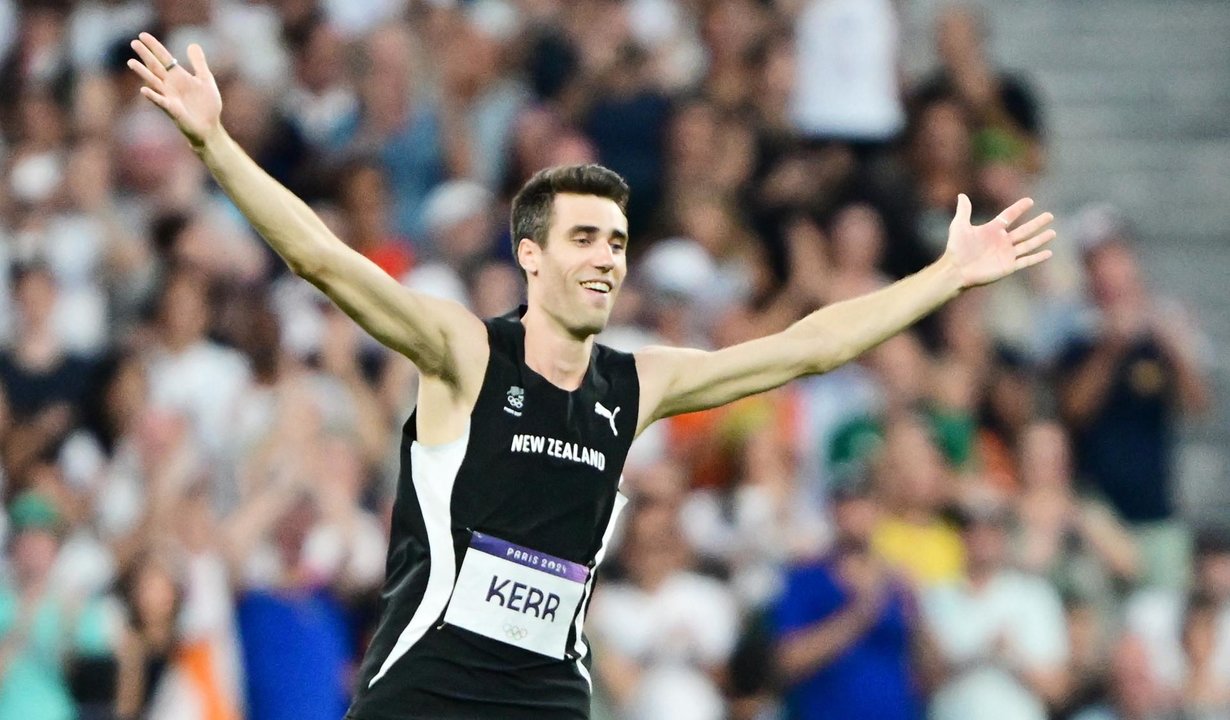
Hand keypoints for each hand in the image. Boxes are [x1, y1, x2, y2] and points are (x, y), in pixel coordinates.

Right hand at [127, 33, 220, 148]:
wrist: (210, 127)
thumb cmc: (207, 105)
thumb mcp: (205, 79)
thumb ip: (198, 63)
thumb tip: (192, 44)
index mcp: (178, 76)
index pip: (164, 58)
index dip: (154, 47)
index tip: (142, 35)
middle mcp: (170, 85)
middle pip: (155, 67)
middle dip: (145, 55)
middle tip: (134, 42)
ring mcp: (169, 97)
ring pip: (153, 82)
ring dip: (142, 72)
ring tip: (131, 62)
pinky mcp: (172, 110)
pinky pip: (160, 102)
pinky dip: (152, 96)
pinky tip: (143, 89)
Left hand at [944, 194, 1054, 288]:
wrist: (956, 270)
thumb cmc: (956, 249)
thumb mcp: (959, 226)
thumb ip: (964, 211)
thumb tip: (961, 195)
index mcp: (992, 230)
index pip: (1009, 216)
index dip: (1019, 208)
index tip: (1030, 201)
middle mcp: (1002, 241)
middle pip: (1024, 230)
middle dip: (1037, 223)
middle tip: (1050, 215)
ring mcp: (1006, 254)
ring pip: (1028, 244)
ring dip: (1041, 239)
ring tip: (1053, 232)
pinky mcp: (1008, 266)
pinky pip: (1026, 261)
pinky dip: (1038, 257)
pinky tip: (1049, 253)